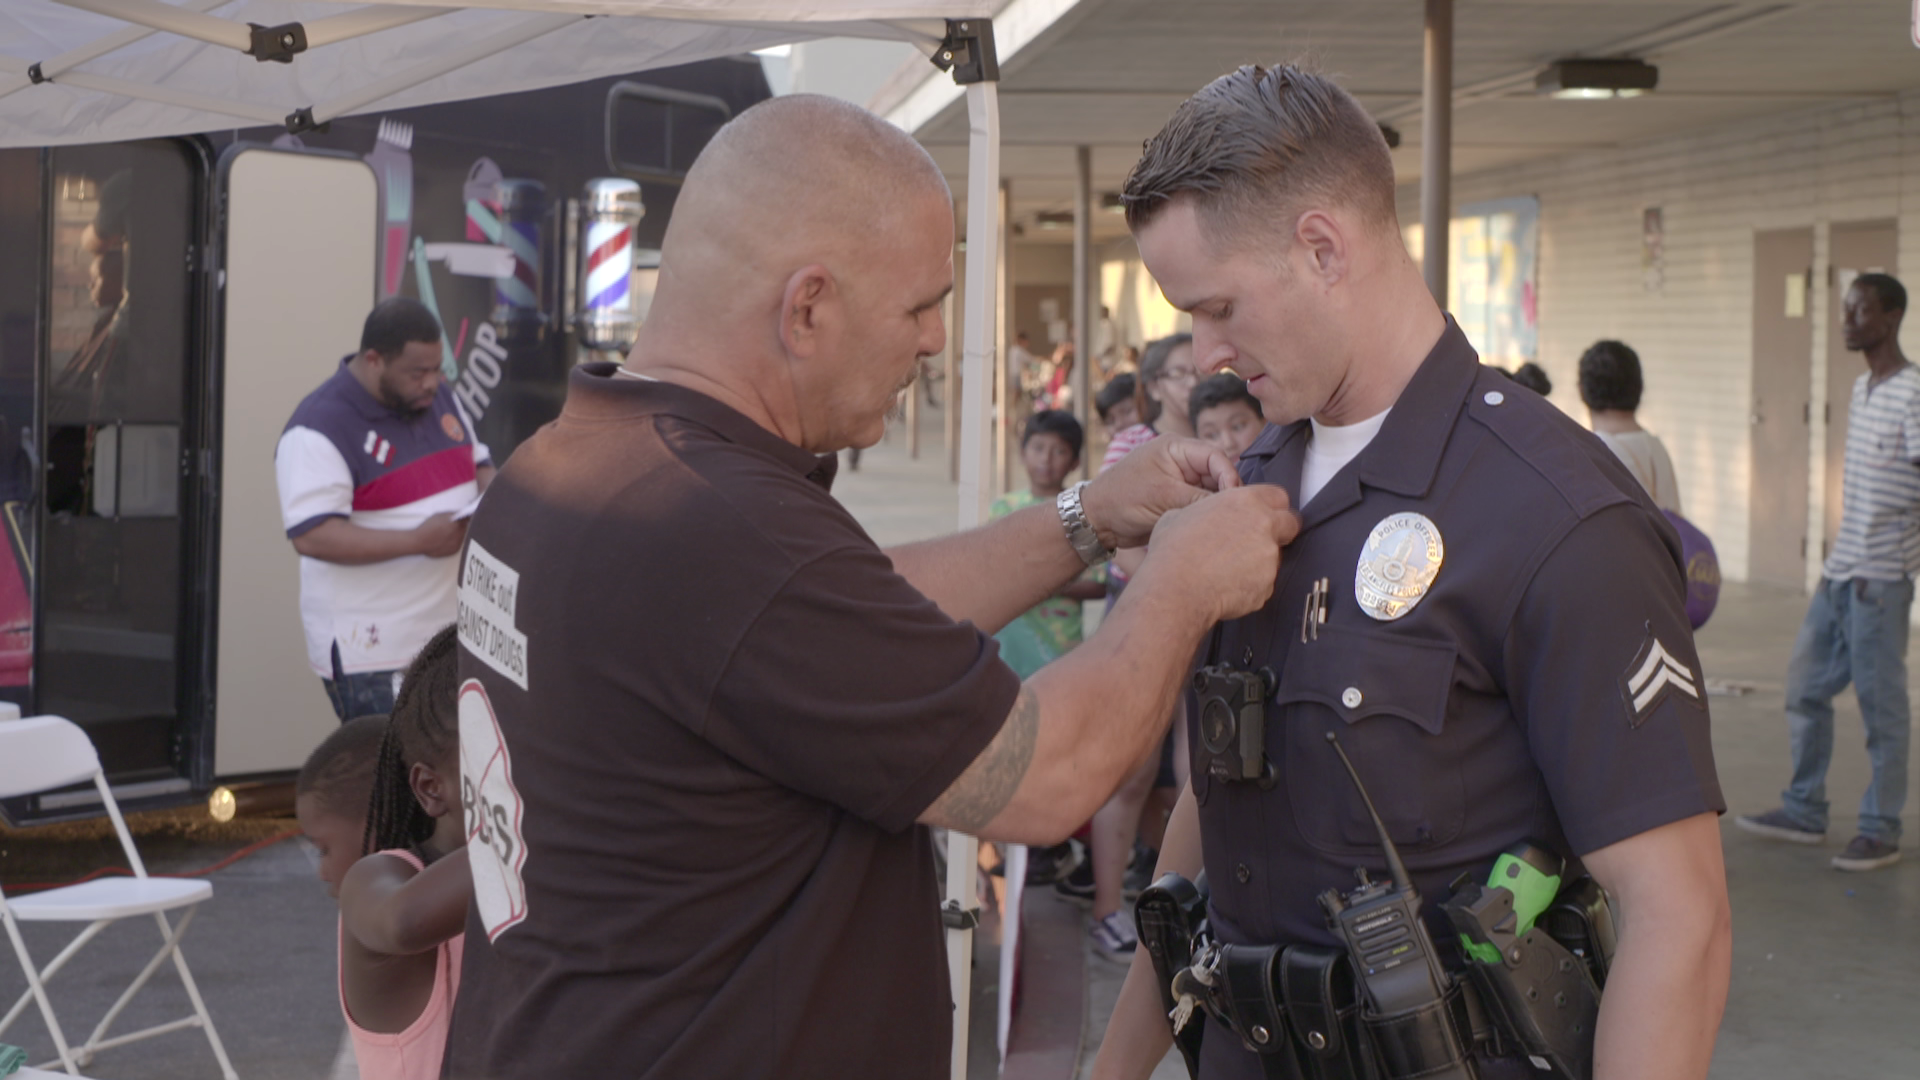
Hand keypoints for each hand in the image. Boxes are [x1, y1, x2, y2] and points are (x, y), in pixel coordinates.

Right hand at [412, 513, 468, 558]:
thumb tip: (460, 514)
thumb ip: (452, 514)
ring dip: (459, 533)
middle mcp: (460, 534)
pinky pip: (458, 543)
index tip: (467, 515)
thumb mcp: (439, 515)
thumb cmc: (428, 527)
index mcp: (457, 524)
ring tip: (450, 532)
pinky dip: (455, 541)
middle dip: (462, 525)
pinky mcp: (454, 550)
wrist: (419, 541)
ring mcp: (458, 543)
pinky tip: (447, 539)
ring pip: (463, 536)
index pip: (468, 518)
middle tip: (456, 524)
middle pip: (466, 528)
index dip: (467, 516)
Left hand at [1080, 436, 1240, 549]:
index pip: (1215, 456)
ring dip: (1216, 506)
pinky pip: (1200, 504)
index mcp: (1175, 448)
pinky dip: (1206, 515)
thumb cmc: (1121, 500)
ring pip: (1211, 491)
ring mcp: (1179, 481)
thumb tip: (1231, 505)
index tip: (1235, 499)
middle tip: (1233, 515)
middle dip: (1226, 493)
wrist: (1095, 521)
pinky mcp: (1177, 500)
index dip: (1229, 476)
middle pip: (1217, 473)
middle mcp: (1180, 461)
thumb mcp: (1163, 497)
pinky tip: (1211, 527)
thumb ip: (1198, 498)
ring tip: (1224, 523)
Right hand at [1139, 486, 1298, 621]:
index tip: (1264, 514)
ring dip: (1261, 561)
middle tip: (1258, 541)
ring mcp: (1269, 557)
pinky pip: (1265, 583)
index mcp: (1244, 501)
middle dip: (1280, 531)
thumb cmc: (1174, 552)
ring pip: (1276, 557)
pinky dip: (1252, 585)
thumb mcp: (1180, 514)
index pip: (1278, 495)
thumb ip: (1206, 511)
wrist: (1176, 588)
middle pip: (1291, 523)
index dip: (1271, 506)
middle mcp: (1264, 525)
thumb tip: (1201, 519)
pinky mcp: (1267, 585)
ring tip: (1230, 569)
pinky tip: (1228, 585)